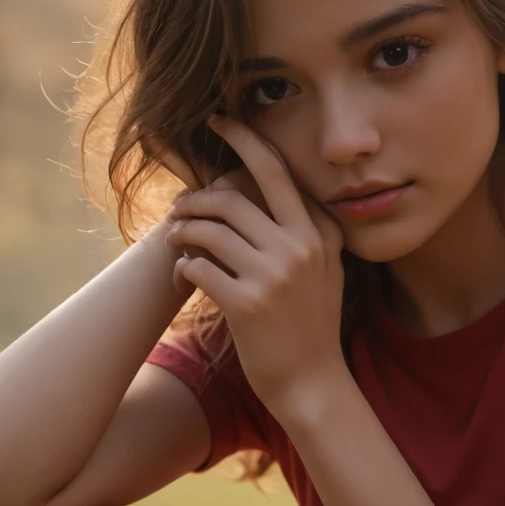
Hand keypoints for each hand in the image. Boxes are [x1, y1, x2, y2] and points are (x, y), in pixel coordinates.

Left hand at [154, 118, 348, 421]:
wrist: (313, 384)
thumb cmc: (314, 327)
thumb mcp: (329, 272)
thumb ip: (316, 232)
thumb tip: (291, 192)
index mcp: (317, 235)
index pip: (276, 172)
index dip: (244, 139)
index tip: (219, 120)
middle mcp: (298, 250)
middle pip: (232, 198)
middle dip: (197, 198)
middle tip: (180, 207)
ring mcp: (272, 277)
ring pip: (210, 231)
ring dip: (183, 231)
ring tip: (175, 239)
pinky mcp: (247, 305)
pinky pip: (200, 269)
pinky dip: (184, 266)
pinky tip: (184, 272)